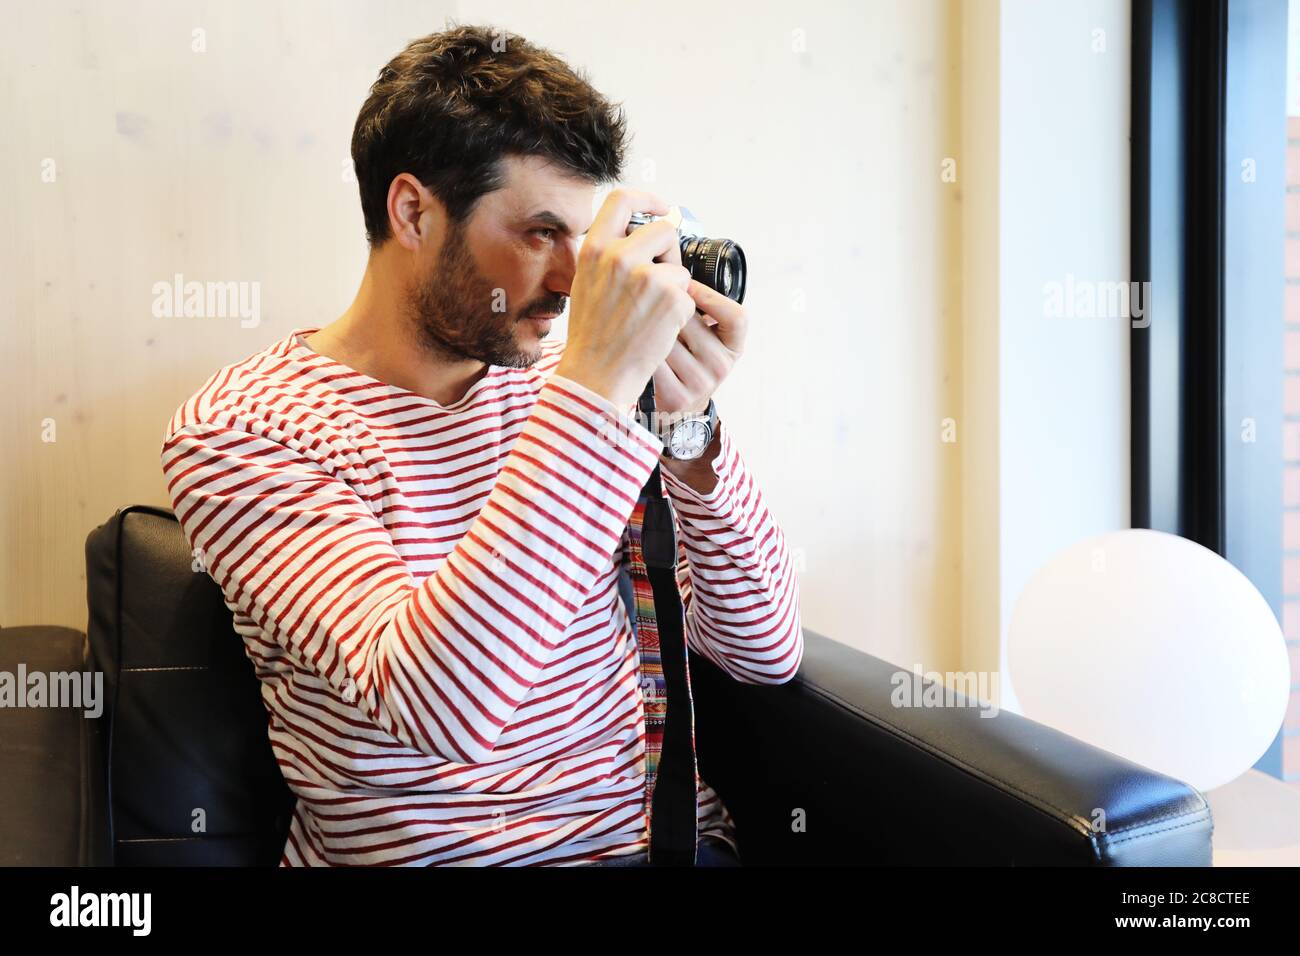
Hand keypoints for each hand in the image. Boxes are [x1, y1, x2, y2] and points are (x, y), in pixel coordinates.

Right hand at [554, 188, 695, 410]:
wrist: (596, 375)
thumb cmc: (591, 335)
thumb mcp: (585, 283)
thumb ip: (609, 256)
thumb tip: (640, 235)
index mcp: (594, 249)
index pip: (621, 199)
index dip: (647, 199)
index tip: (661, 208)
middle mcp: (619, 257)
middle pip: (664, 230)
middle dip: (669, 253)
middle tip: (661, 281)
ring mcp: (647, 276)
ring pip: (679, 269)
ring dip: (674, 290)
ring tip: (650, 316)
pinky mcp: (671, 298)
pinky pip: (687, 296)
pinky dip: (679, 314)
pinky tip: (657, 330)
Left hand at [651, 279, 747, 415]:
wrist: (680, 405)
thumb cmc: (689, 360)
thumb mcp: (707, 336)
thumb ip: (703, 311)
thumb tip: (677, 272)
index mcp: (734, 347)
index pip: (736, 317)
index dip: (710, 297)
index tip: (686, 285)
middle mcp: (721, 366)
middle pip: (693, 321)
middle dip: (668, 306)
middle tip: (650, 295)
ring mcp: (700, 383)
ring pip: (668, 338)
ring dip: (650, 325)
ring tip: (639, 319)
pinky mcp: (677, 396)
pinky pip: (653, 358)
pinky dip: (640, 346)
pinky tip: (634, 341)